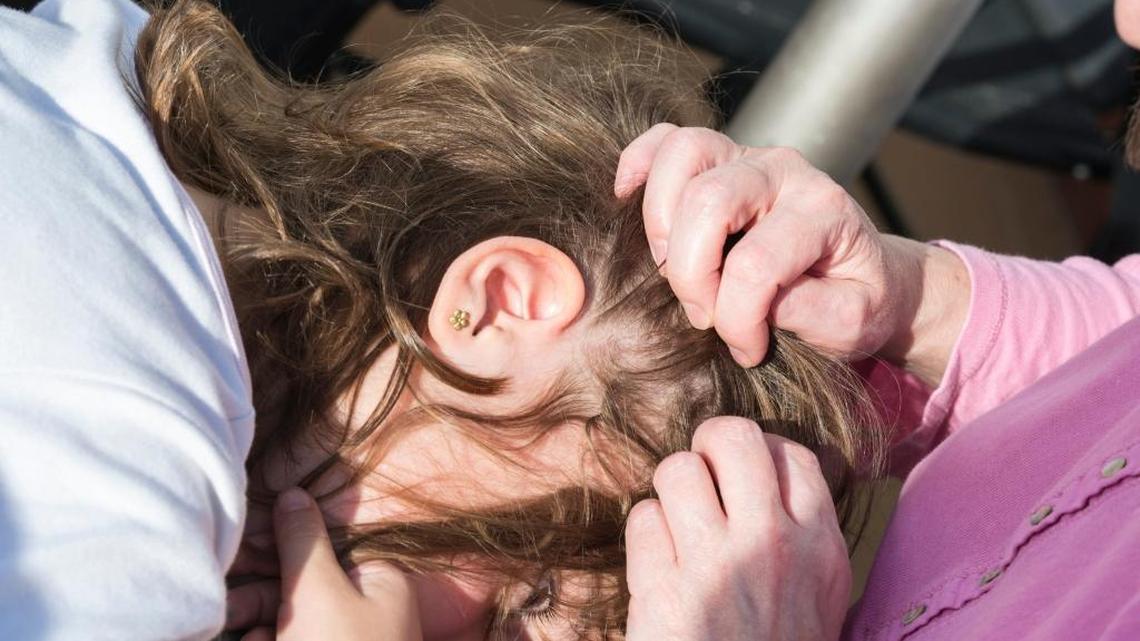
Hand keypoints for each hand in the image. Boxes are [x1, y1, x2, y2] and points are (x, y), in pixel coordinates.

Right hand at [224, 488, 421, 640]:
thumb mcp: (320, 592)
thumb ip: (304, 542)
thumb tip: (293, 492)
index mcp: (380, 582)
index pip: (324, 546)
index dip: (280, 543)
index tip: (239, 544)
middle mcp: (368, 610)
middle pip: (304, 583)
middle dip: (260, 589)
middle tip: (220, 594)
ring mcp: (345, 640)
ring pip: (291, 618)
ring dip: (256, 619)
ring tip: (228, 622)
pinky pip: (290, 640)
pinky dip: (266, 640)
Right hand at [615, 124, 967, 384]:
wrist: (869, 274)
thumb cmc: (855, 299)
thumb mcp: (853, 323)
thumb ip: (811, 314)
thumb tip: (756, 307)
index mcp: (825, 210)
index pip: (756, 263)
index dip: (737, 320)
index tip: (748, 350)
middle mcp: (786, 171)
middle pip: (709, 201)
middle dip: (691, 274)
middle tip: (705, 316)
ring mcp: (749, 157)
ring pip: (683, 155)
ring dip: (661, 224)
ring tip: (677, 270)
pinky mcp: (720, 159)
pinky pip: (666, 141)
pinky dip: (640, 167)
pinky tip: (629, 200)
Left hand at [625, 417, 850, 640]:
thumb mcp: (818, 596)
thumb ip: (803, 534)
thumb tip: (777, 471)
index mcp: (819, 547)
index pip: (790, 452)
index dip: (758, 452)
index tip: (740, 477)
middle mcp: (771, 544)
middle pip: (731, 435)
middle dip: (707, 446)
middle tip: (701, 478)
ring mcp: (716, 564)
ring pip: (676, 469)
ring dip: (669, 494)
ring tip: (677, 528)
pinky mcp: (664, 589)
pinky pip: (642, 519)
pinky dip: (644, 539)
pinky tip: (658, 570)